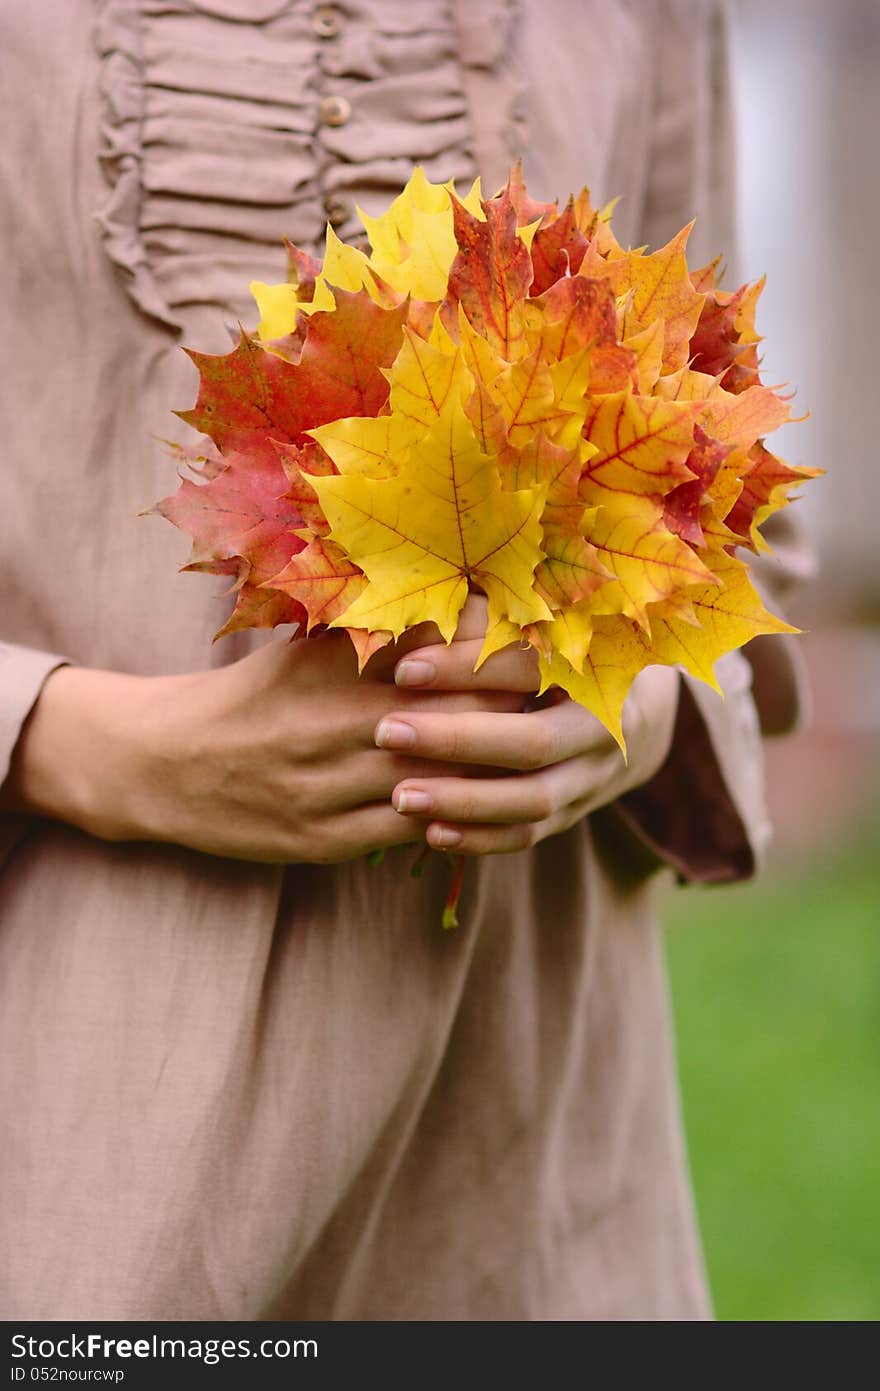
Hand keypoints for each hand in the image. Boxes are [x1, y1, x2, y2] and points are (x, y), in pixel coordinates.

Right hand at [1, 611, 521, 864]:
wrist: (164, 762)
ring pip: (429, 785)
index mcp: (331, 670)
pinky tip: (476, 811)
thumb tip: (459, 598)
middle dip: (501, 719)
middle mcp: (330, 727)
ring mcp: (323, 790)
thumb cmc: (250, 695)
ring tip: (527, 763)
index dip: (493, 663)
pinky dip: (443, 822)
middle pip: (444, 724)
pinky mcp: (315, 842)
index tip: (534, 655)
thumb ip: (375, 628)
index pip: (436, 664)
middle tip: (551, 711)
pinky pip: (398, 835)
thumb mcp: (305, 649)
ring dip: (482, 776)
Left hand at [381, 624, 679, 854]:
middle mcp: (603, 727)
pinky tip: (431, 833)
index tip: (404, 670)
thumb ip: (486, 621)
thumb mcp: (537, 627)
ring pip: (532, 798)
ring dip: (464, 801)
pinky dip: (482, 838)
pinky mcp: (574, 812)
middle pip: (533, 741)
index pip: (528, 668)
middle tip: (386, 733)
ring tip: (400, 797)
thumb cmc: (559, 652)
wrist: (632, 712)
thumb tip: (415, 615)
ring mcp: (593, 777)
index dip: (466, 667)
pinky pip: (530, 834)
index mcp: (594, 666)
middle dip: (455, 740)